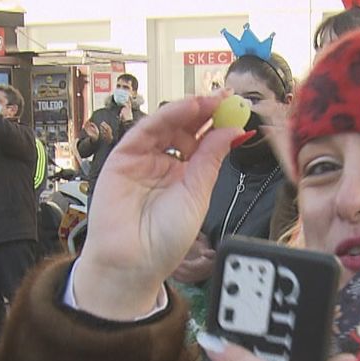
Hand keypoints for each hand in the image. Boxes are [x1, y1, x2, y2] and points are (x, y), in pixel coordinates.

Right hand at [70, 93, 244, 319]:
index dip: (218, 124)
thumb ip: (211, 160)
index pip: (202, 142)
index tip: (236, 109)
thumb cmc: (164, 240)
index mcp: (184, 176)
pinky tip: (185, 109)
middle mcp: (163, 164)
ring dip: (188, 110)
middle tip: (225, 98)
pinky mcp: (123, 158)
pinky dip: (165, 116)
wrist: (134, 261)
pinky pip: (145, 131)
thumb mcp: (197, 195)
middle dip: (205, 112)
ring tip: (209, 101)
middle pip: (184, 129)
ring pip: (166, 125)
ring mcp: (143, 160)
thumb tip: (233, 132)